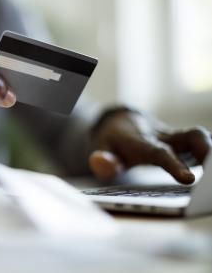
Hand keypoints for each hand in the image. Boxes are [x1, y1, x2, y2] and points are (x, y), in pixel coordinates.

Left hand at [88, 109, 211, 183]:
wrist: (120, 122)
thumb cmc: (112, 141)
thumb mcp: (101, 149)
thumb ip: (103, 159)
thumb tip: (100, 163)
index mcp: (141, 141)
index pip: (159, 152)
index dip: (174, 164)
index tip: (189, 179)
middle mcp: (163, 137)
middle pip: (190, 137)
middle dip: (206, 150)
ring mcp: (175, 138)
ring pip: (199, 138)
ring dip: (210, 152)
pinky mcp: (183, 141)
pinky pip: (201, 143)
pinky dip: (208, 153)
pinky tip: (210, 173)